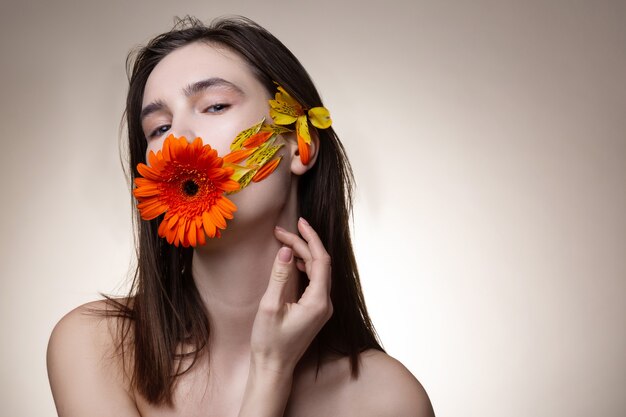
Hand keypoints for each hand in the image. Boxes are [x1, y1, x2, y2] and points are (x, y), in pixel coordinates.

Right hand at [249, 217, 332, 374]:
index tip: (298, 222)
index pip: (321, 260)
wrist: (274, 368)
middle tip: (281, 231)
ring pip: (319, 271)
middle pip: (321, 263)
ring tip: (285, 241)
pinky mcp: (316, 310)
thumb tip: (287, 251)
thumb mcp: (269, 307)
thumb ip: (280, 277)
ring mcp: (322, 307)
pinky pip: (316, 281)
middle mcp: (325, 303)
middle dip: (303, 243)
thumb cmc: (269, 342)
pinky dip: (306, 266)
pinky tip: (294, 261)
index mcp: (318, 301)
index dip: (310, 238)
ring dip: (305, 254)